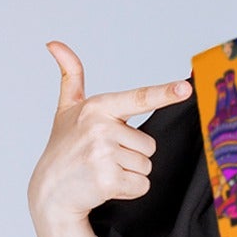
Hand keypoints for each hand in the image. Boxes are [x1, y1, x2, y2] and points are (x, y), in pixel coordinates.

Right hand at [26, 42, 192, 236]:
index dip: (165, 93)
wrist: (50, 193)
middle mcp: (100, 128)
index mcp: (97, 108)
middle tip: (105, 158)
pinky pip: (141, 185)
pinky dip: (129, 191)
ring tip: (103, 171)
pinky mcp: (108, 180)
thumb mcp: (66, 110)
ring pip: (146, 166)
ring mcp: (104, 154)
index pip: (138, 99)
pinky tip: (106, 186)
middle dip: (133, 155)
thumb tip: (54, 43)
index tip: (186, 88)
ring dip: (130, 173)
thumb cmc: (64, 149)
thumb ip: (70, 77)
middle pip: (149, 145)